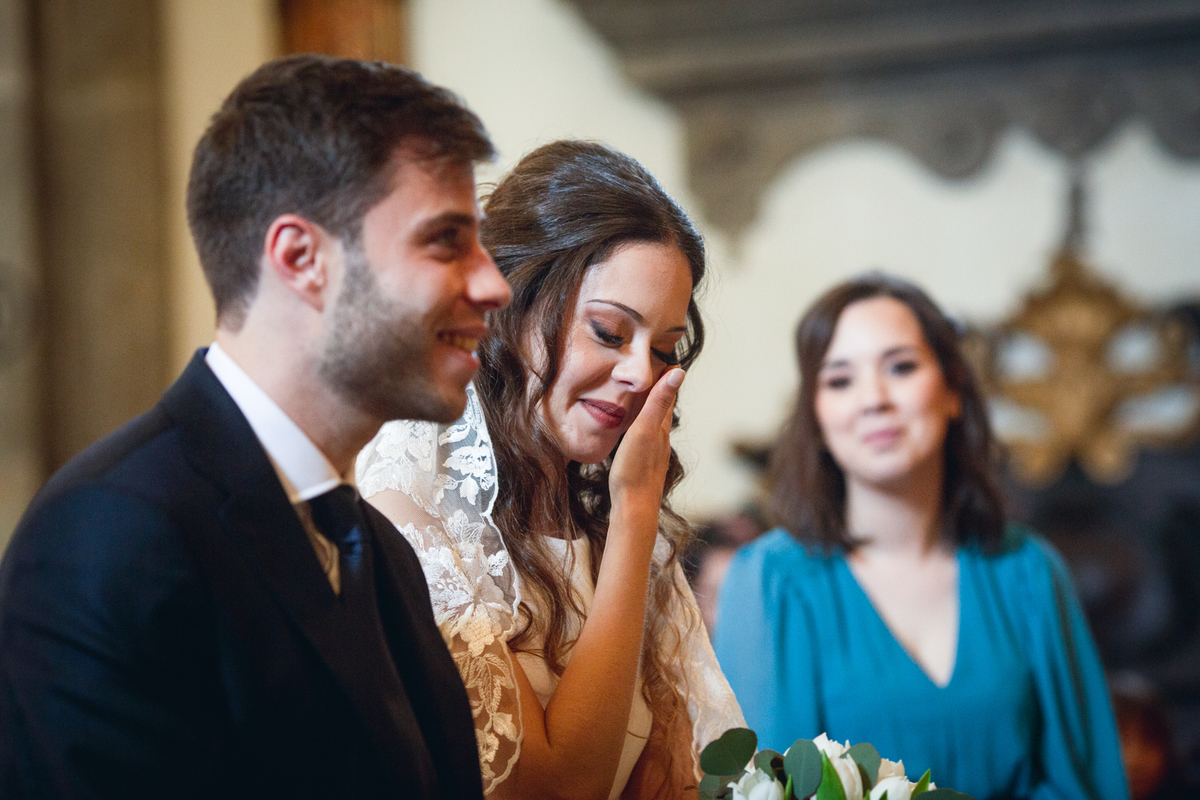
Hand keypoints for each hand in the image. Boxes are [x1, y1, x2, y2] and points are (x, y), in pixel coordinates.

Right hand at [609, 368, 684, 513]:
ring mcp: (653, 452)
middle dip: (660, 388)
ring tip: (644, 395)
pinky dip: (642, 425)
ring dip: (651, 408)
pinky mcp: (643, 464)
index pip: (667, 393)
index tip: (668, 354)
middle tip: (656, 368)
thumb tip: (679, 371)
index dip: (667, 374)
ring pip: (654, 423)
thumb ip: (658, 401)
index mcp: (660, 426)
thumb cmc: (635, 469)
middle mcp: (660, 438)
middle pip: (662, 407)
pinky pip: (645, 438)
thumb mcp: (644, 430)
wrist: (634, 508)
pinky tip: (637, 430)